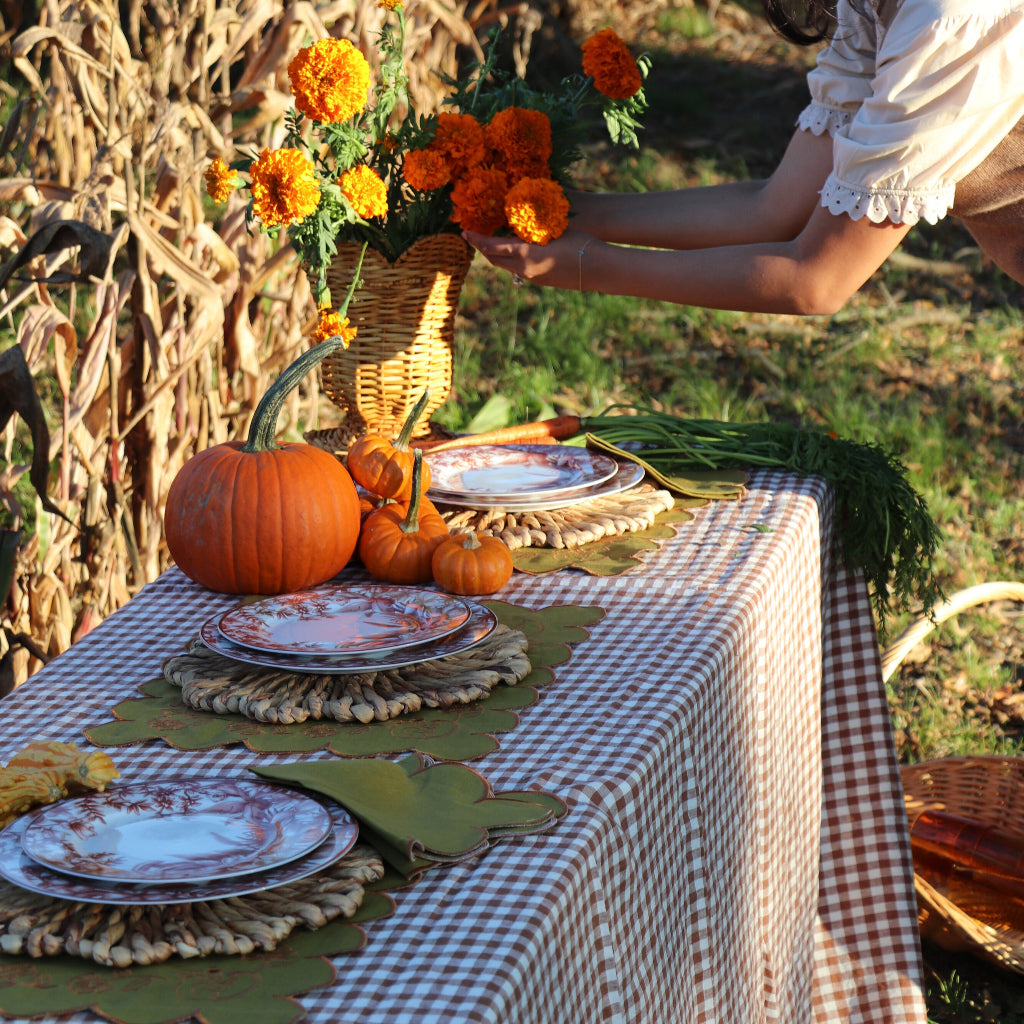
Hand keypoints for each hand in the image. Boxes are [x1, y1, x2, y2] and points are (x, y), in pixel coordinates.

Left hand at [461, 229, 593, 290]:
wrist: (597, 268)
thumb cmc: (579, 243)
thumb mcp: (553, 229)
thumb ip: (533, 227)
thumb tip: (518, 218)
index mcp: (525, 254)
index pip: (492, 246)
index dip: (476, 239)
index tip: (464, 232)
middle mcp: (524, 269)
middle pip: (494, 259)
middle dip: (482, 247)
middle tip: (473, 235)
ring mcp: (532, 278)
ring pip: (505, 266)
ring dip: (496, 254)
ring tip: (491, 241)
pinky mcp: (540, 282)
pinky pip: (518, 270)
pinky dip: (509, 260)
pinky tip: (514, 251)